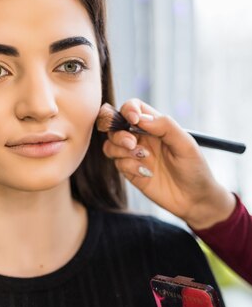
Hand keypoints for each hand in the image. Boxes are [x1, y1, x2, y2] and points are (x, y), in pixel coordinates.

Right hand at [97, 99, 235, 229]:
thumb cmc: (194, 168)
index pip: (133, 108)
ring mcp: (135, 156)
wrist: (195, 199)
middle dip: (118, 133)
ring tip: (142, 157)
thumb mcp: (185, 144)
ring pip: (111, 145)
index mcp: (155, 126)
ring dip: (121, 149)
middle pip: (115, 125)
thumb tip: (140, 117)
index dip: (128, 109)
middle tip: (132, 144)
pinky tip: (147, 173)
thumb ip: (165, 126)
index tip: (133, 120)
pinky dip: (129, 166)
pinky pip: (118, 164)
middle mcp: (142, 138)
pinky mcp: (131, 172)